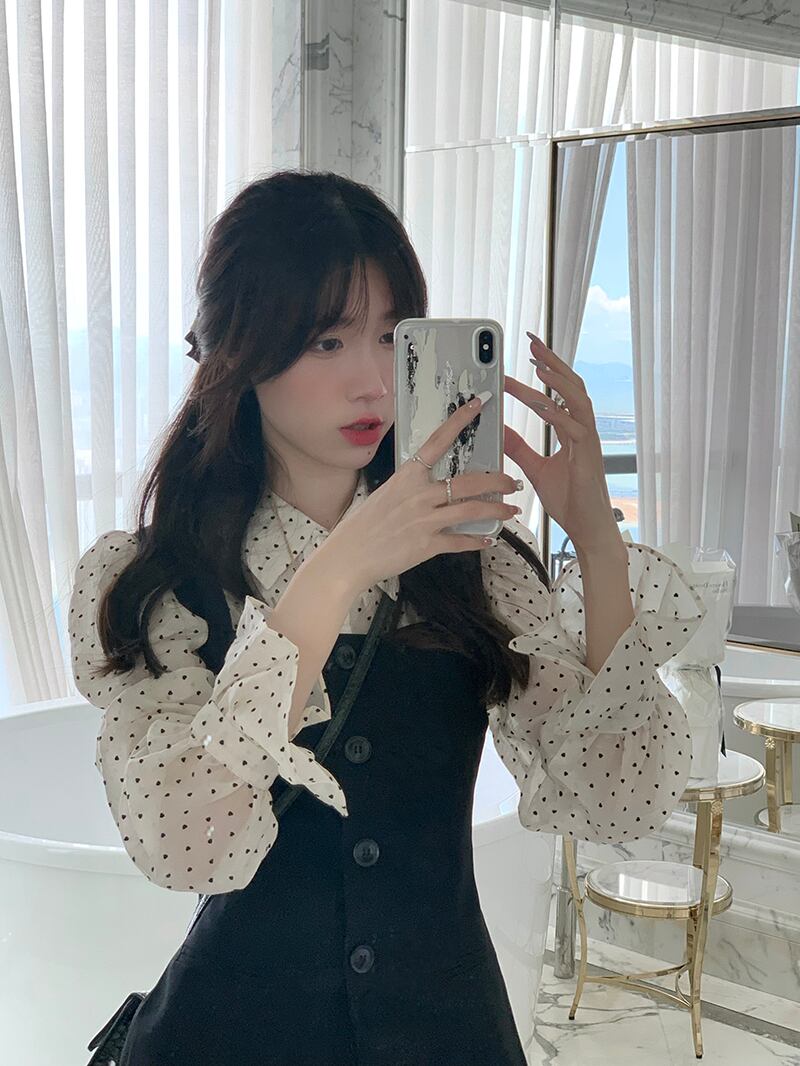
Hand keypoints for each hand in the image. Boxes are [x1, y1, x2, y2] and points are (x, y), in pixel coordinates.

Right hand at [324, 396, 521, 593]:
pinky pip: (461, 541)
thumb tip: (429, 483)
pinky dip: (477, 541)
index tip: (479, 404)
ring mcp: (425, 520)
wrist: (348, 556)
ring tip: (512, 510)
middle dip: (497, 481)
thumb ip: (410, 487)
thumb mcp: (385, 494)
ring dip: (497, 510)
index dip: (460, 421)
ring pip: (472, 510)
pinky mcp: (427, 545)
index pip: (438, 441)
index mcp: (407, 476)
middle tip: (513, 481)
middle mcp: (419, 495)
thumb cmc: (362, 525)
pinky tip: (489, 539)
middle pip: (469, 482)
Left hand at [503, 332, 623, 554]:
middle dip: (552, 362)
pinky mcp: (587, 456)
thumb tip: (499, 429)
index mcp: (572, 430)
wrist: (586, 528)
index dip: (546, 369)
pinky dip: (558, 412)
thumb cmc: (569, 500)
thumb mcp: (535, 469)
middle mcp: (583, 430)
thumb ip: (519, 448)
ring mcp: (588, 441)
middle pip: (571, 386)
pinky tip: (543, 401)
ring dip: (557, 380)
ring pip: (576, 400)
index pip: (559, 391)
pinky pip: (574, 427)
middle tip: (532, 342)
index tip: (528, 352)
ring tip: (538, 363)